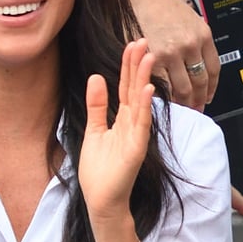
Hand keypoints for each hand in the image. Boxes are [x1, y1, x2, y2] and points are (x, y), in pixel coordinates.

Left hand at [78, 38, 154, 222]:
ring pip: (140, 102)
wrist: (102, 201)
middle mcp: (132, 125)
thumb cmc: (100, 172)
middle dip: (137, 65)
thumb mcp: (94, 131)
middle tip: (142, 40)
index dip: (127, 66)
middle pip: (134, 89)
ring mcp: (135, 136)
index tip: (130, 44)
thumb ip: (97, 106)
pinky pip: (141, 125)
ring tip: (148, 57)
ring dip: (144, 79)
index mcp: (122, 120)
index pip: (125, 87)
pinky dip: (144, 107)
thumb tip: (96, 77)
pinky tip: (146, 90)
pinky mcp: (136, 150)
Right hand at [138, 0, 220, 108]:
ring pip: (183, 88)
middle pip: (200, 82)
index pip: (213, 69)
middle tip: (196, 110)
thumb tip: (196, 63)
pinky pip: (162, 85)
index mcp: (202, 34)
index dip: (212, 88)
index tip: (209, 96)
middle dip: (199, 100)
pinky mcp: (153, 59)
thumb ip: (194, 40)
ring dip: (183, 103)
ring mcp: (172, 53)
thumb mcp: (188, 18)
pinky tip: (162, 102)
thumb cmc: (158, 3)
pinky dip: (163, 97)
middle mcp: (190, 45)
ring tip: (181, 110)